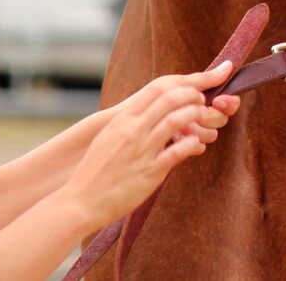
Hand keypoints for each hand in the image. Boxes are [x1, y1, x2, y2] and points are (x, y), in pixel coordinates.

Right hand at [60, 62, 239, 228]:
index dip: (182, 84)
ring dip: (197, 117)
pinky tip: (197, 144)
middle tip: (203, 102)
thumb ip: (129, 122)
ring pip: (177, 121)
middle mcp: (132, 131)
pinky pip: (178, 151)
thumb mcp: (109, 137)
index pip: (157, 89)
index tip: (195, 88)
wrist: (81, 202)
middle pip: (170, 99)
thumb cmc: (96, 170)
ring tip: (204, 121)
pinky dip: (193, 143)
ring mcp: (141, 150)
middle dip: (193, 96)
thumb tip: (150, 110)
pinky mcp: (150, 171)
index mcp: (122, 120)